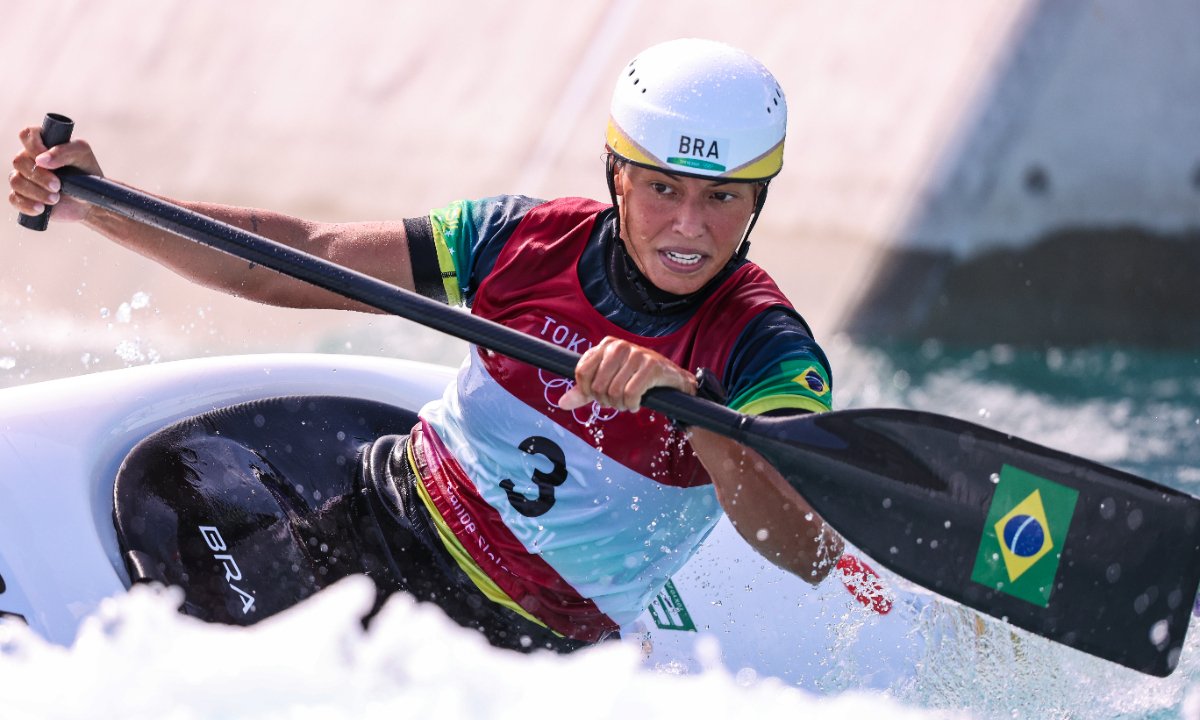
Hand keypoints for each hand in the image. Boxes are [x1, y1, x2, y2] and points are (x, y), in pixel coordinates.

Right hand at [9, 126, 102, 223]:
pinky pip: (14, 199)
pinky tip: (41, 209)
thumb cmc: (86, 172)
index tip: (48, 161)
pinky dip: (27, 205)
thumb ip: (64, 151)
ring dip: (35, 191)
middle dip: (39, 175)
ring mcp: (23, 178)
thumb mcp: (82, 155)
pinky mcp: (23, 197)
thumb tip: (41, 160)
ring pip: (16, 180)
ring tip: (55, 199)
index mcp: (41, 144)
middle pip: (19, 161)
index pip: (27, 135)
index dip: (34, 146)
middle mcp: (28, 159)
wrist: (91, 201)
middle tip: (58, 186)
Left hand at [558, 336, 695, 412]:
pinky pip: (631, 394)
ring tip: (627, 403)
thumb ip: (584, 392)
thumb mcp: (607, 382)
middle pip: (598, 386)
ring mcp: (636, 354)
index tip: (599, 395)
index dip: (588, 391)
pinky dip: (632, 405)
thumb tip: (562, 403)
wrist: (670, 379)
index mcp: (605, 345)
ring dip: (620, 405)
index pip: (581, 372)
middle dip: (607, 401)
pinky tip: (637, 403)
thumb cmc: (635, 379)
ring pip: (614, 392)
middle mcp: (619, 346)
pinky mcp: (651, 366)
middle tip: (617, 401)